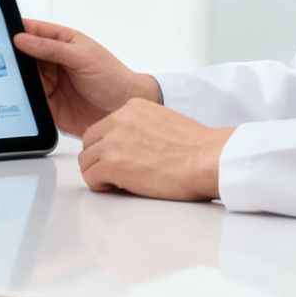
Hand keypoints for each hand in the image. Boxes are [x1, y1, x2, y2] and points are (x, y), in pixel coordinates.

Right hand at [13, 19, 158, 135]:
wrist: (124, 110)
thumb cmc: (113, 77)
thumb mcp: (83, 56)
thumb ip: (51, 48)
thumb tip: (22, 39)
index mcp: (61, 42)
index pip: (32, 31)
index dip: (15, 29)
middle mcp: (52, 62)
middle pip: (23, 56)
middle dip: (11, 57)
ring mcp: (49, 84)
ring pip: (23, 80)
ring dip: (15, 80)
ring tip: (6, 79)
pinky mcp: (49, 107)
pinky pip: (29, 102)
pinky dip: (21, 101)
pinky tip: (16, 99)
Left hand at [78, 98, 232, 200]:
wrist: (210, 159)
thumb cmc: (197, 148)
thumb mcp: (163, 122)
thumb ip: (140, 128)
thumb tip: (129, 146)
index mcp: (132, 108)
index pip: (102, 128)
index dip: (108, 147)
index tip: (119, 159)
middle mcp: (119, 119)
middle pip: (89, 143)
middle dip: (99, 160)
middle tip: (116, 174)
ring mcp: (113, 141)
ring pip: (86, 161)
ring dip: (100, 174)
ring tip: (122, 183)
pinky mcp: (112, 163)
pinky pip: (90, 178)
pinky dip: (102, 187)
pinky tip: (121, 188)